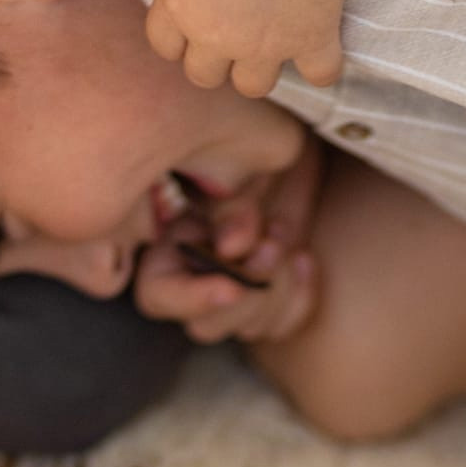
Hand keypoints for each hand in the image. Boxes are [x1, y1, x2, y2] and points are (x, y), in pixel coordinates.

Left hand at [72, 0, 369, 96]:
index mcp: (180, 4)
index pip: (163, 45)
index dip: (172, 32)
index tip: (188, 12)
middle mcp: (220, 35)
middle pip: (204, 75)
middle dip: (210, 57)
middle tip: (227, 27)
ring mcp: (269, 43)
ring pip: (254, 85)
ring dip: (257, 68)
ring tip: (267, 39)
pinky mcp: (314, 37)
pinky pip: (319, 75)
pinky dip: (320, 65)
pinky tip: (318, 41)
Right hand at [136, 135, 324, 342]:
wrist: (287, 142)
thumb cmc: (250, 137)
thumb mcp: (237, 160)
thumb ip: (229, 203)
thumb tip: (233, 247)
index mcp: (167, 245)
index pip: (159, 297)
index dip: (193, 300)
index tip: (233, 285)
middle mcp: (195, 278)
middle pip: (206, 327)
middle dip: (248, 297)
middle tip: (271, 247)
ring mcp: (232, 292)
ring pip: (246, 329)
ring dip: (275, 292)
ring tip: (284, 240)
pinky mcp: (269, 300)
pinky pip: (282, 325)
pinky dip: (300, 298)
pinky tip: (306, 260)